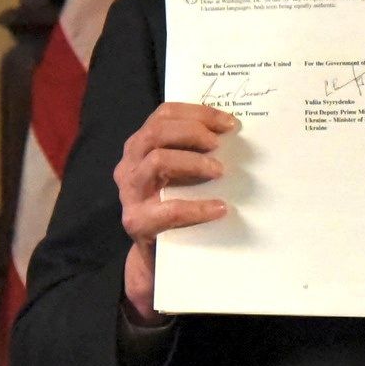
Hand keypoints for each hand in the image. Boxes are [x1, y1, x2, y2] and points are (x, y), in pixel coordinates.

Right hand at [115, 102, 236, 321]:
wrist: (157, 252)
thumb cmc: (174, 203)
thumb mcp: (182, 173)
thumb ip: (195, 152)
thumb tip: (234, 134)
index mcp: (141, 146)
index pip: (164, 114)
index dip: (197, 113)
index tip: (229, 123)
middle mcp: (130, 164)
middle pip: (155, 132)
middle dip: (192, 132)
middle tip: (219, 144)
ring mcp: (130, 193)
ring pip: (157, 161)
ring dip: (193, 162)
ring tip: (219, 171)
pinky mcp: (136, 221)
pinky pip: (167, 209)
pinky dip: (197, 207)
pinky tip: (220, 209)